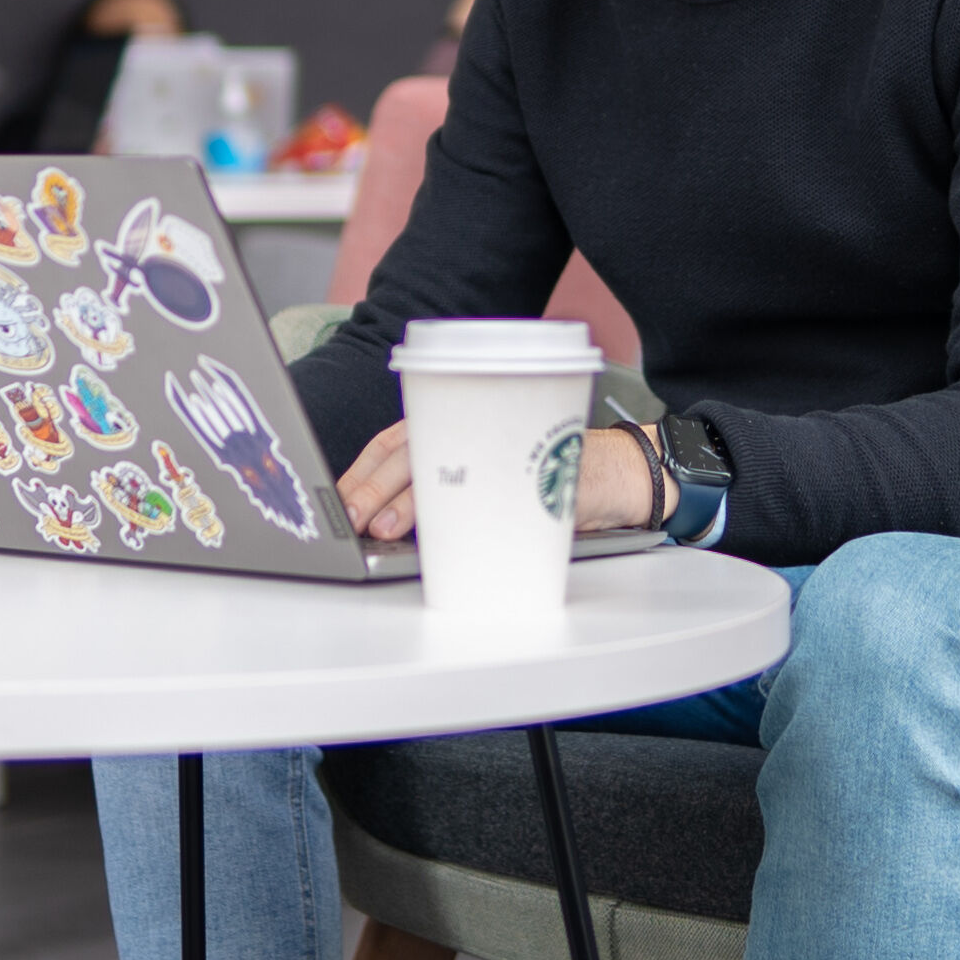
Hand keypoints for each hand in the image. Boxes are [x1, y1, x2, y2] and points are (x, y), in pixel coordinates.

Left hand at [338, 421, 664, 539]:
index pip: (395, 443)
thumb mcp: (486, 478)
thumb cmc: (544, 477)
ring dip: (409, 499)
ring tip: (384, 527)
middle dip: (374, 487)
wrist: (620, 476)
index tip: (339, 502)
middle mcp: (476, 429)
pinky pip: (495, 488)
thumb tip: (380, 526)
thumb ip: (443, 492)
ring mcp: (504, 445)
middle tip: (351, 517)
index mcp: (456, 428)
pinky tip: (448, 530)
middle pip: (413, 451)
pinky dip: (469, 510)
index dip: (363, 472)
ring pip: (445, 465)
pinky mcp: (534, 469)